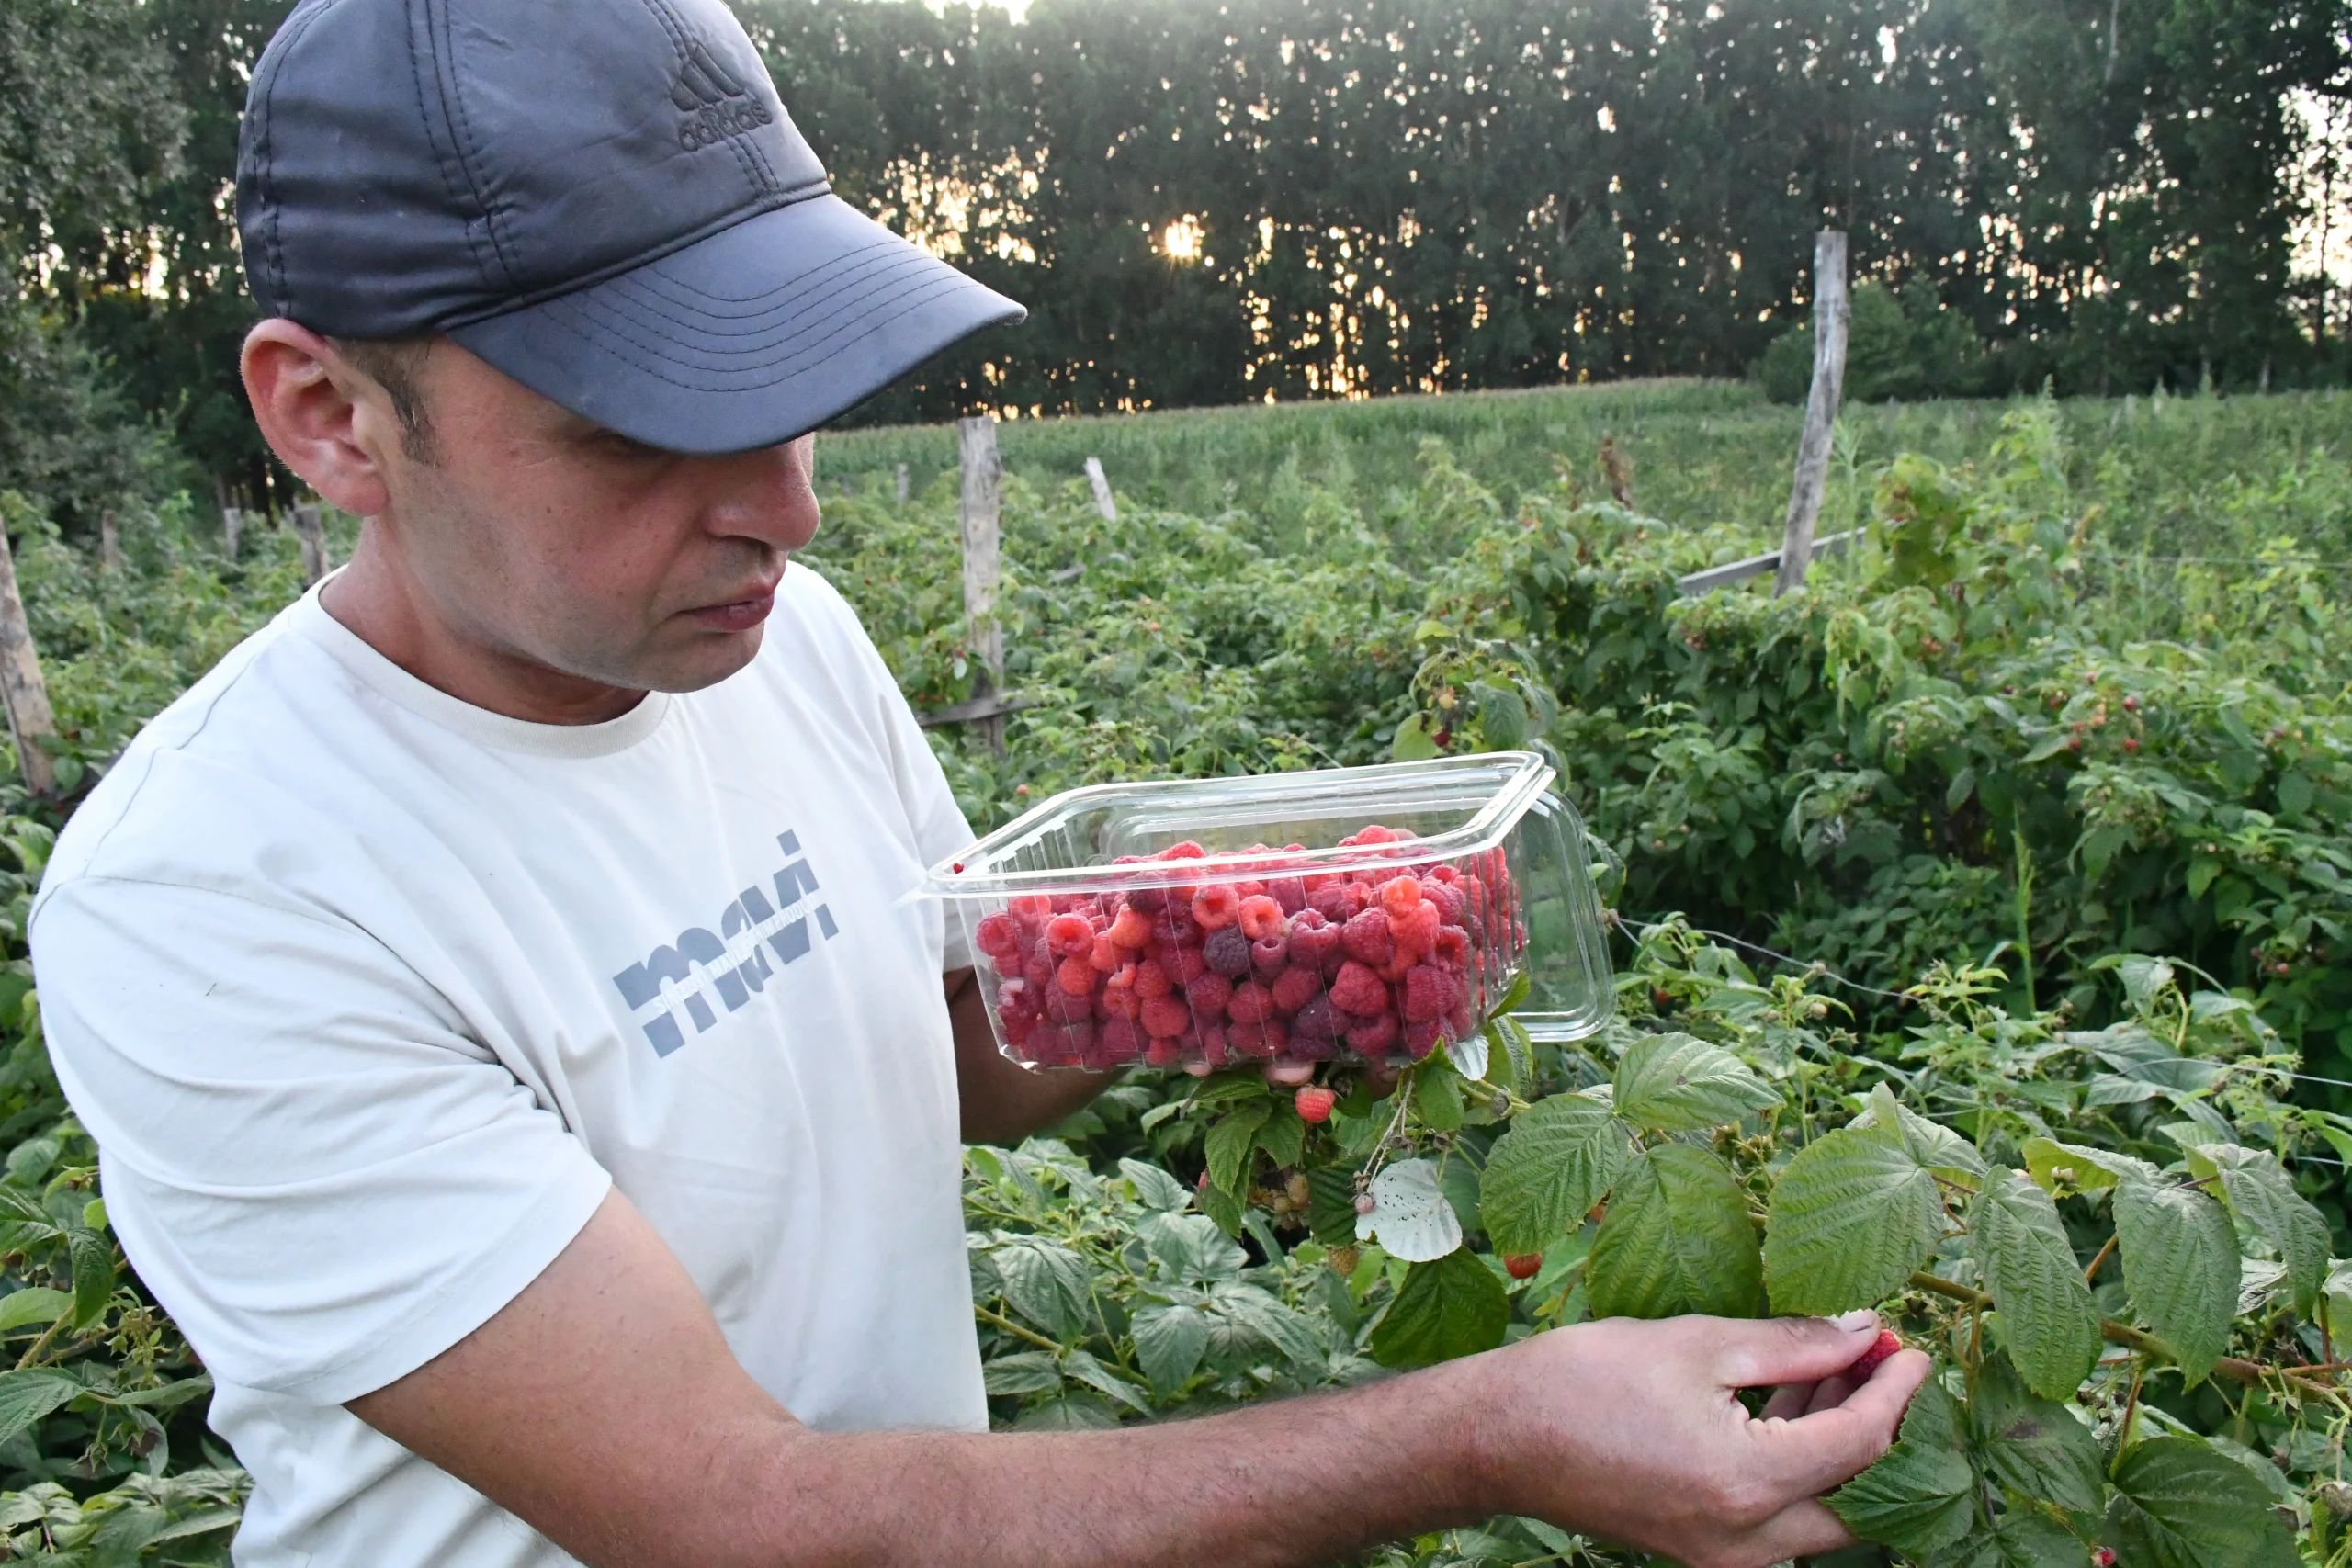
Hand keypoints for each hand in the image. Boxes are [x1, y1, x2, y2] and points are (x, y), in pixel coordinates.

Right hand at [1467, 1311, 1929, 1567]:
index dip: (1894, 1392)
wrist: (1500, 1437)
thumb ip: (1792, 1345)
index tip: (1911, 1349)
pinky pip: (1779, 1515)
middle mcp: (1747, 1541)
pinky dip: (1799, 1462)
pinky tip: (1798, 1398)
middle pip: (1857, 1498)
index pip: (1860, 1444)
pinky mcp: (1702, 1548)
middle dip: (1881, 1428)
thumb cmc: (1587, 1382)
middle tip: (1883, 1362)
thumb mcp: (1698, 1345)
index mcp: (1749, 1486)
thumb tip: (1863, 1331)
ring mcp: (1723, 1555)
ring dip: (1840, 1443)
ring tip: (1842, 1363)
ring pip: (1820, 1511)